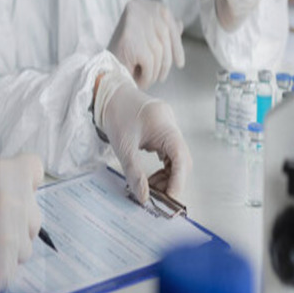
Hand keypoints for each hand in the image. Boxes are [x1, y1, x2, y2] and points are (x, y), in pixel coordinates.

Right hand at [0, 154, 42, 292]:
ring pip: (27, 242)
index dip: (27, 180)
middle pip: (35, 211)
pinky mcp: (8, 265)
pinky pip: (14, 265)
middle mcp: (15, 201)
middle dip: (20, 219)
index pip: (36, 167)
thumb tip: (22, 182)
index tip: (19, 190)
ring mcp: (14, 236)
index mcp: (5, 173)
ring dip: (12, 245)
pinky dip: (1, 264)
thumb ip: (2, 179)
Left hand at [93, 72, 191, 203]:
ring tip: (151, 187)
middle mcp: (172, 126)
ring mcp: (169, 127)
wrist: (111, 94)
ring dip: (168, 176)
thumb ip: (134, 173)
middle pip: (182, 159)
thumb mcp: (123, 146)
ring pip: (177, 158)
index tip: (169, 199)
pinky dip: (164, 167)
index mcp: (165, 126)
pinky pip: (170, 153)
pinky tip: (152, 176)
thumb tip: (144, 197)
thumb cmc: (116, 115)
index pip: (180, 157)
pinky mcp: (164, 131)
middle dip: (173, 180)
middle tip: (157, 197)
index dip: (178, 181)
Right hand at [107, 0, 184, 89]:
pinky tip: (140, 79)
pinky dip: (147, 74)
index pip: (169, 23)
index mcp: (142, 3)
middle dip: (166, 61)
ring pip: (159, 51)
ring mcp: (135, 23)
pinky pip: (151, 62)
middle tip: (161, 77)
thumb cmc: (121, 52)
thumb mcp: (143, 36)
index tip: (180, 64)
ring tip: (147, 78)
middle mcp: (139, 7)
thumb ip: (161, 29)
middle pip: (166, 37)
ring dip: (155, 70)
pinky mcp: (131, 40)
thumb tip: (179, 25)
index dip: (176, 46)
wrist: (99, 68)